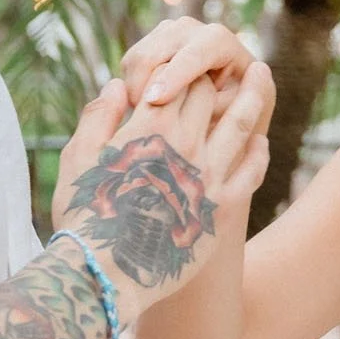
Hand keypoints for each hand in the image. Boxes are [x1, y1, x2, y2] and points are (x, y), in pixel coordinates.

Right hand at [51, 69, 271, 318]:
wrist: (104, 273)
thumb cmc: (83, 214)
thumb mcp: (78, 157)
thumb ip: (100, 114)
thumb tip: (120, 84)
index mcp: (150, 125)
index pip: (178, 80)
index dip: (182, 69)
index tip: (186, 65)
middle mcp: (186, 144)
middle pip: (209, 96)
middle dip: (212, 79)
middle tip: (220, 69)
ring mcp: (210, 174)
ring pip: (241, 122)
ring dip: (252, 96)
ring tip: (262, 77)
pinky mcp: (224, 206)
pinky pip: (252, 169)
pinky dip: (258, 149)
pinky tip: (259, 140)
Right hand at [122, 19, 257, 107]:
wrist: (228, 96)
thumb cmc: (236, 109)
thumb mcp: (230, 113)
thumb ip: (205, 106)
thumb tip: (168, 103)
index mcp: (220, 41)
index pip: (194, 54)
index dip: (173, 76)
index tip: (154, 101)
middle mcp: (191, 29)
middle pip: (155, 53)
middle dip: (143, 87)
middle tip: (142, 122)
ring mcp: (168, 31)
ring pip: (137, 58)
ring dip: (135, 89)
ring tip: (147, 116)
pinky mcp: (150, 42)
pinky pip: (130, 64)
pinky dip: (132, 86)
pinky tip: (146, 105)